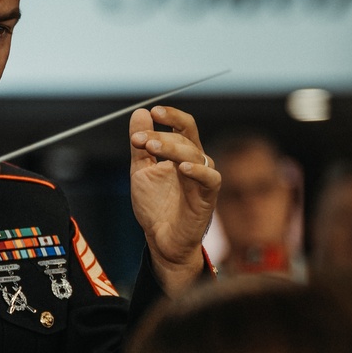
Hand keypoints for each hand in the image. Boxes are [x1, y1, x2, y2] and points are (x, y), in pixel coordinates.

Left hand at [129, 105, 219, 293]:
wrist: (161, 240)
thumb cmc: (156, 207)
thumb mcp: (141, 171)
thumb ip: (140, 145)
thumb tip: (140, 113)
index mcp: (182, 155)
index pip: (184, 127)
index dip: (171, 116)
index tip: (153, 112)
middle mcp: (196, 163)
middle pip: (187, 138)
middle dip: (162, 135)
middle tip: (140, 139)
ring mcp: (202, 180)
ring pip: (195, 154)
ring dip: (172, 147)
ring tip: (150, 147)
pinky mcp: (207, 198)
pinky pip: (211, 179)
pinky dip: (199, 171)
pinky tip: (182, 168)